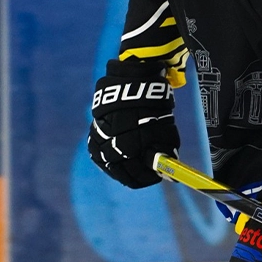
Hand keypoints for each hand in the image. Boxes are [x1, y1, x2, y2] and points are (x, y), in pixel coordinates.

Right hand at [87, 60, 178, 188]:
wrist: (133, 82)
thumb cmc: (154, 106)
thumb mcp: (165, 127)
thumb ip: (165, 150)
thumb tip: (168, 173)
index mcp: (135, 138)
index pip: (139, 169)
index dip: (148, 177)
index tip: (156, 178)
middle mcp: (116, 138)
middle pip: (121, 169)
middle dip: (135, 177)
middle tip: (144, 179)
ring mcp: (101, 134)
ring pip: (107, 162)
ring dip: (119, 171)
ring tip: (130, 174)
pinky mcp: (93, 131)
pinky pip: (96, 153)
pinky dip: (106, 161)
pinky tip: (115, 164)